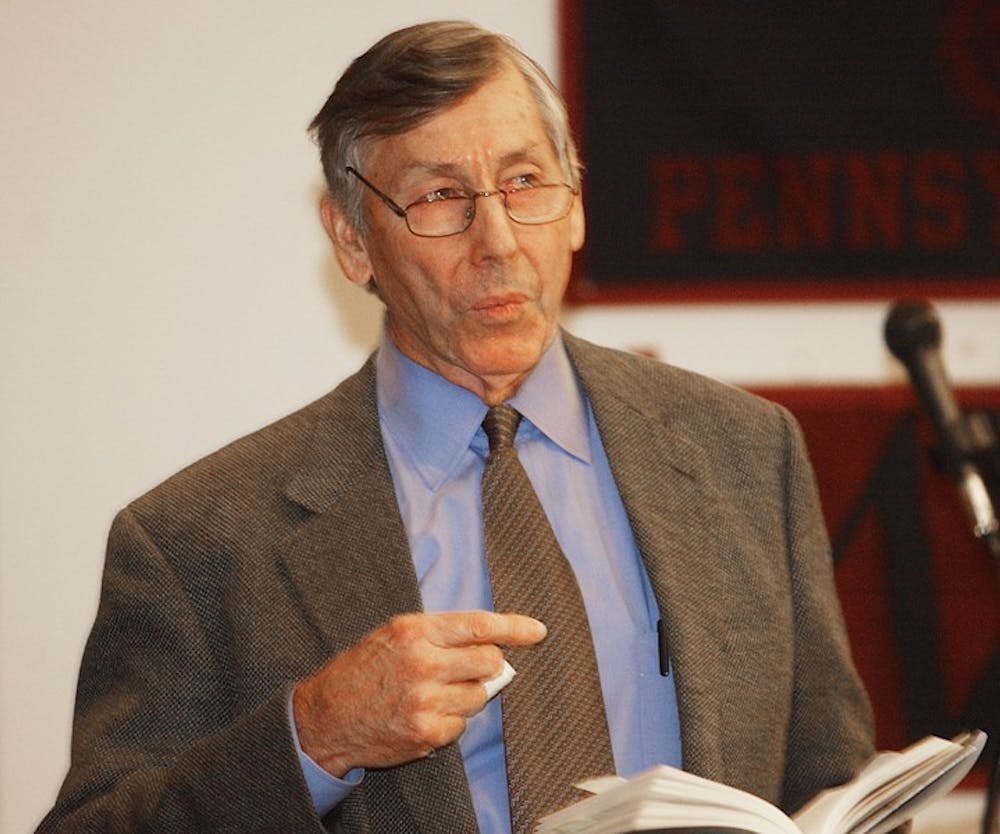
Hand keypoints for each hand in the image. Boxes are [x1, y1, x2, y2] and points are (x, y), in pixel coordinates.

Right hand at [292, 610, 545, 776]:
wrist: (325, 716)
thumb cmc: (364, 669)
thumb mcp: (395, 634)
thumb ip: (442, 635)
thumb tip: (494, 646)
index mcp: (415, 631)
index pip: (479, 625)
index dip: (514, 628)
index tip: (537, 631)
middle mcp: (423, 663)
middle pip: (488, 662)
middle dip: (488, 665)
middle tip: (467, 668)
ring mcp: (425, 701)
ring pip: (479, 696)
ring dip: (465, 695)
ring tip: (433, 693)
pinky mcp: (426, 733)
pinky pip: (461, 726)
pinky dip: (450, 721)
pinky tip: (423, 714)